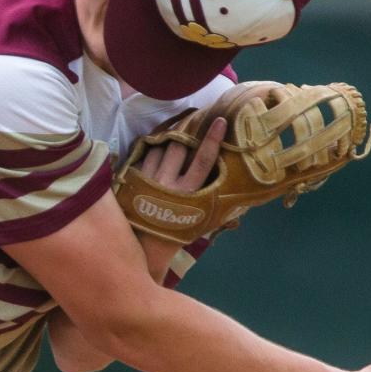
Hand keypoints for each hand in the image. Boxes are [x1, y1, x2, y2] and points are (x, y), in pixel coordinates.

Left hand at [134, 116, 227, 266]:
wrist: (142, 250)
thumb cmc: (175, 237)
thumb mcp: (198, 223)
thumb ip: (213, 205)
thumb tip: (237, 197)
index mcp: (188, 194)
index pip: (203, 161)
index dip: (212, 139)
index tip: (219, 121)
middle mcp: (168, 184)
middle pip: (178, 147)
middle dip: (185, 135)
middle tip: (191, 124)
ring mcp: (149, 180)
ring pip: (160, 148)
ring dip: (168, 142)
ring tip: (174, 137)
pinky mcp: (134, 180)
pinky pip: (144, 156)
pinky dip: (152, 150)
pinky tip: (157, 149)